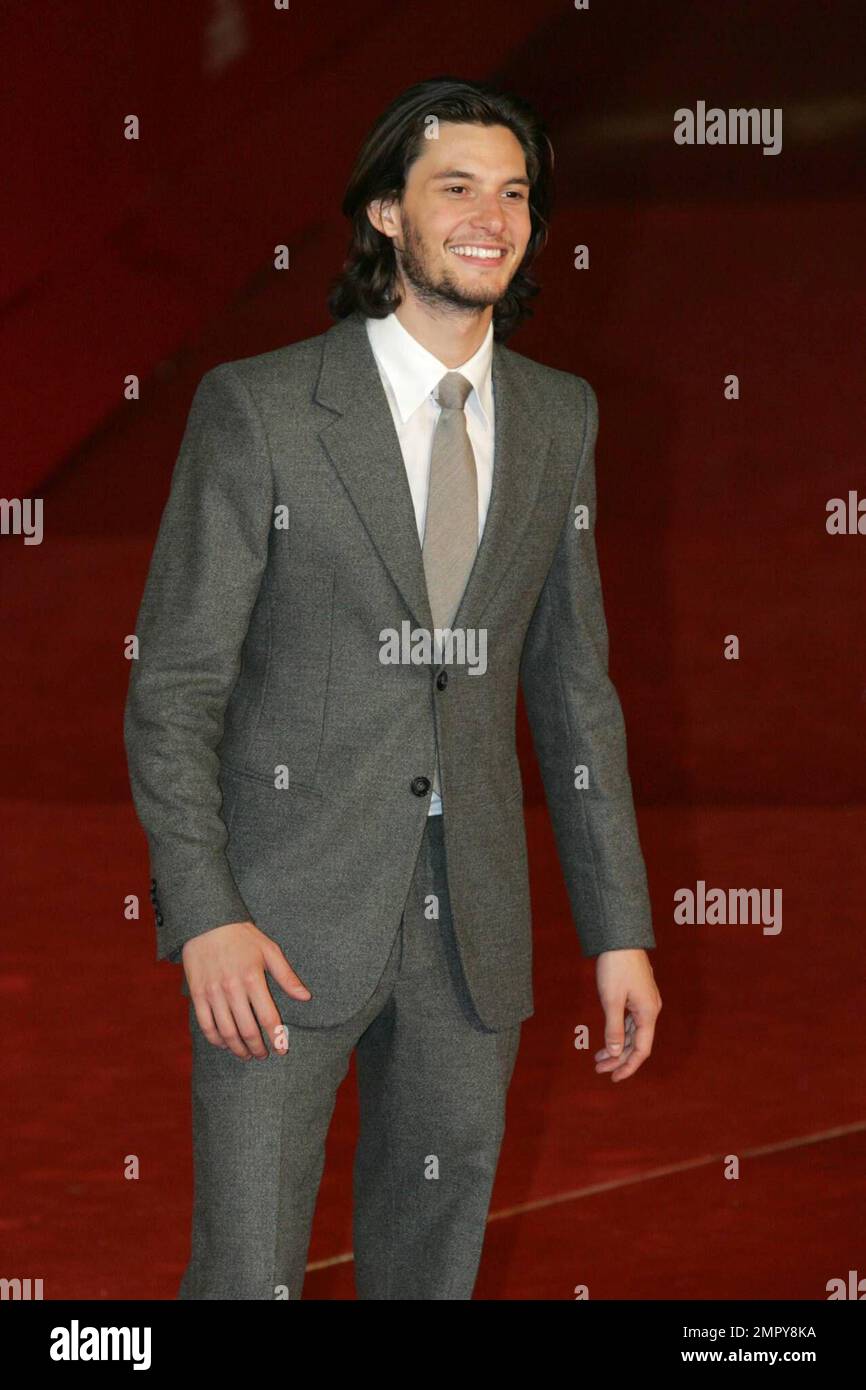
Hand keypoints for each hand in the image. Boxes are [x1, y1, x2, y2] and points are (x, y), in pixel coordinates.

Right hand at [182, 921, 310, 1059]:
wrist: (206, 922)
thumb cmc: (242, 936)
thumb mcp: (269, 950)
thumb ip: (287, 976)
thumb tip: (305, 997)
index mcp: (252, 978)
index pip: (267, 1017)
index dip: (276, 1038)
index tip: (282, 1050)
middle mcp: (232, 988)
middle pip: (246, 1030)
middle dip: (257, 1048)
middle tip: (263, 1056)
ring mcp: (212, 993)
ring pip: (226, 1032)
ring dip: (237, 1049)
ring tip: (246, 1055)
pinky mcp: (197, 994)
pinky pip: (205, 1025)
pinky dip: (215, 1039)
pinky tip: (224, 1044)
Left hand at [593, 948, 660, 1081]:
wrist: (620, 938)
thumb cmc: (615, 967)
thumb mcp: (611, 1000)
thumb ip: (614, 1029)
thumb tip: (616, 1054)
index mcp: (648, 1014)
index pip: (641, 1050)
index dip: (627, 1067)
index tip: (612, 1078)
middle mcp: (650, 1010)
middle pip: (637, 1043)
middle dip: (618, 1058)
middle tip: (598, 1068)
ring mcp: (645, 1003)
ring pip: (633, 1033)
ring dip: (618, 1047)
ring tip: (599, 1057)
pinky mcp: (638, 995)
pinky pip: (630, 1021)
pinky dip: (619, 1033)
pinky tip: (608, 1039)